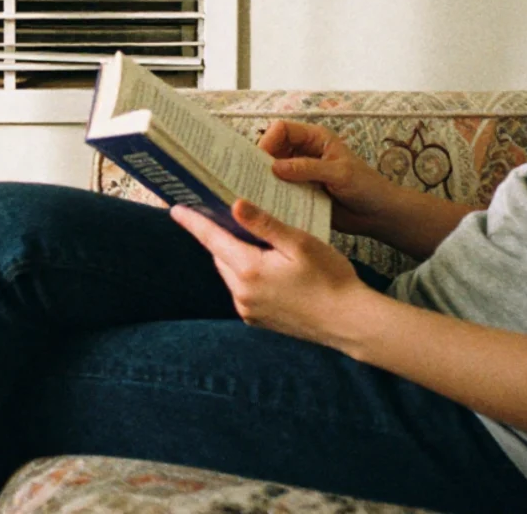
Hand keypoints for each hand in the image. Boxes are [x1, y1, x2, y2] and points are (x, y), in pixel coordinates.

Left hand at [171, 199, 369, 345]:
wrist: (351, 323)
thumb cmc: (331, 279)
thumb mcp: (299, 243)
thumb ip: (264, 224)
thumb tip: (235, 204)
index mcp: (249, 270)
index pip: (212, 239)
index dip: (193, 222)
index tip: (176, 210)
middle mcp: (242, 294)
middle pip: (220, 256)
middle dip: (221, 237)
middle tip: (226, 216)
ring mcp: (248, 310)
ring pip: (231, 274)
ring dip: (235, 257)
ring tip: (254, 240)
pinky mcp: (258, 321)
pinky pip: (243, 291)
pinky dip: (247, 276)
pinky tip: (268, 268)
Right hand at [257, 120, 401, 237]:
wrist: (378, 214)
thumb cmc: (367, 187)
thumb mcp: (340, 173)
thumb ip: (308, 168)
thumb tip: (276, 167)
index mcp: (315, 139)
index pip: (282, 129)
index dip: (269, 140)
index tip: (261, 159)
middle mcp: (304, 153)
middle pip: (273, 149)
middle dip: (261, 161)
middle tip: (250, 177)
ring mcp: (301, 174)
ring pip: (273, 171)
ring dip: (265, 180)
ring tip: (255, 191)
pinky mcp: (300, 192)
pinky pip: (280, 191)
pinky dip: (273, 196)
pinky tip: (267, 204)